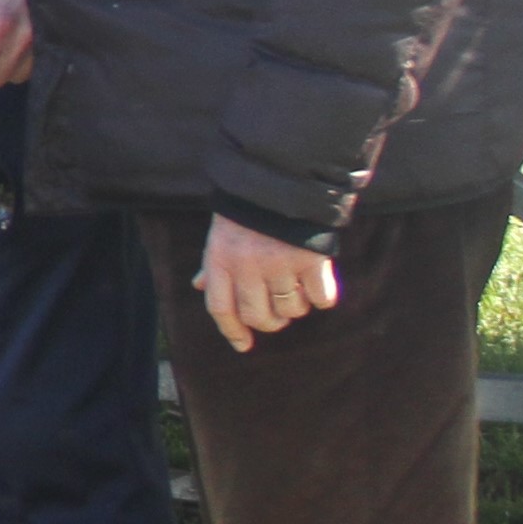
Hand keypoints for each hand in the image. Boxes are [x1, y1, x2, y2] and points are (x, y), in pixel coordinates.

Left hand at [197, 216, 339, 353]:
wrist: (282, 178)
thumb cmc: (247, 209)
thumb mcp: (220, 233)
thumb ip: (213, 264)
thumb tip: (199, 286)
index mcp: (220, 260)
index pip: (220, 308)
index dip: (231, 331)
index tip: (244, 345)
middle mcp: (247, 267)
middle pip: (257, 316)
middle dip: (270, 322)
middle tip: (278, 316)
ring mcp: (279, 264)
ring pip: (291, 309)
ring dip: (296, 308)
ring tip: (297, 293)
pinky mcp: (311, 259)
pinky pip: (320, 297)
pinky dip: (322, 298)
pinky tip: (319, 288)